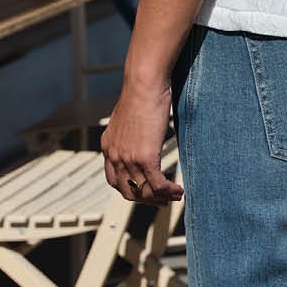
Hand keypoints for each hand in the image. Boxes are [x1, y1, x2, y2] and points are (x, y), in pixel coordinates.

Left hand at [100, 74, 183, 204]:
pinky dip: (169, 191)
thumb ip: (129, 131)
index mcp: (108, 146)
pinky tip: (178, 191)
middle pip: (127, 191)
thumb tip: (141, 134)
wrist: (143, 85)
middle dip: (146, 200)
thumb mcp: (127, 117)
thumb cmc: (140, 94)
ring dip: (161, 198)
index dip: (130, 190)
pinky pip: (157, 184)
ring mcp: (128, 158)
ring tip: (175, 196)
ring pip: (144, 190)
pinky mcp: (145, 157)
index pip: (114, 180)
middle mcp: (114, 156)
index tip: (145, 192)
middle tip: (161, 201)